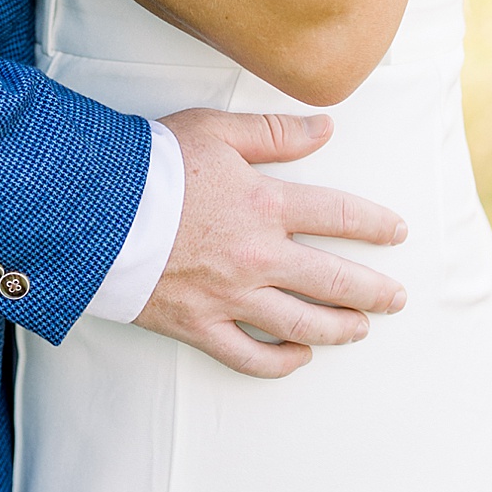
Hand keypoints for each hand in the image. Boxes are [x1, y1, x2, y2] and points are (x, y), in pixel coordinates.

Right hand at [138, 108, 407, 378]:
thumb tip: (326, 128)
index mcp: (267, 204)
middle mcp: (259, 256)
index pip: (340, 215)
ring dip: (341, 328)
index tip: (396, 231)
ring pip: (302, 323)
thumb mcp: (217, 130)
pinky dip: (280, 363)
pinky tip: (300, 358)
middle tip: (397, 298)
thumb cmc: (152, 165)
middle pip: (334, 281)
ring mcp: (232, 296)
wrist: (94, 208)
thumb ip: (275, 132)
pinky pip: (249, 357)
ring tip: (362, 329)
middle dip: (373, 291)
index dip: (375, 224)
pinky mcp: (200, 325)